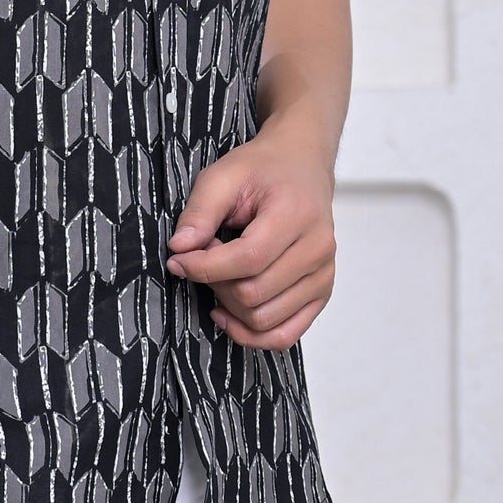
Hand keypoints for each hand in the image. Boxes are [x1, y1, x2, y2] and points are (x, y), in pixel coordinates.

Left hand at [165, 128, 336, 349]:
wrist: (301, 167)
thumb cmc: (263, 170)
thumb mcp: (223, 176)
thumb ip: (199, 212)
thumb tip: (179, 249)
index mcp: (297, 215)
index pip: (247, 260)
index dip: (205, 267)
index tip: (178, 260)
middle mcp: (318, 249)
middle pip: (254, 294)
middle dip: (215, 282)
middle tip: (204, 257)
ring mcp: (323, 275)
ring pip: (264, 319)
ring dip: (229, 305)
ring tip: (222, 274)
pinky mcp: (321, 293)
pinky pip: (284, 335)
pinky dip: (251, 334)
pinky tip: (228, 313)